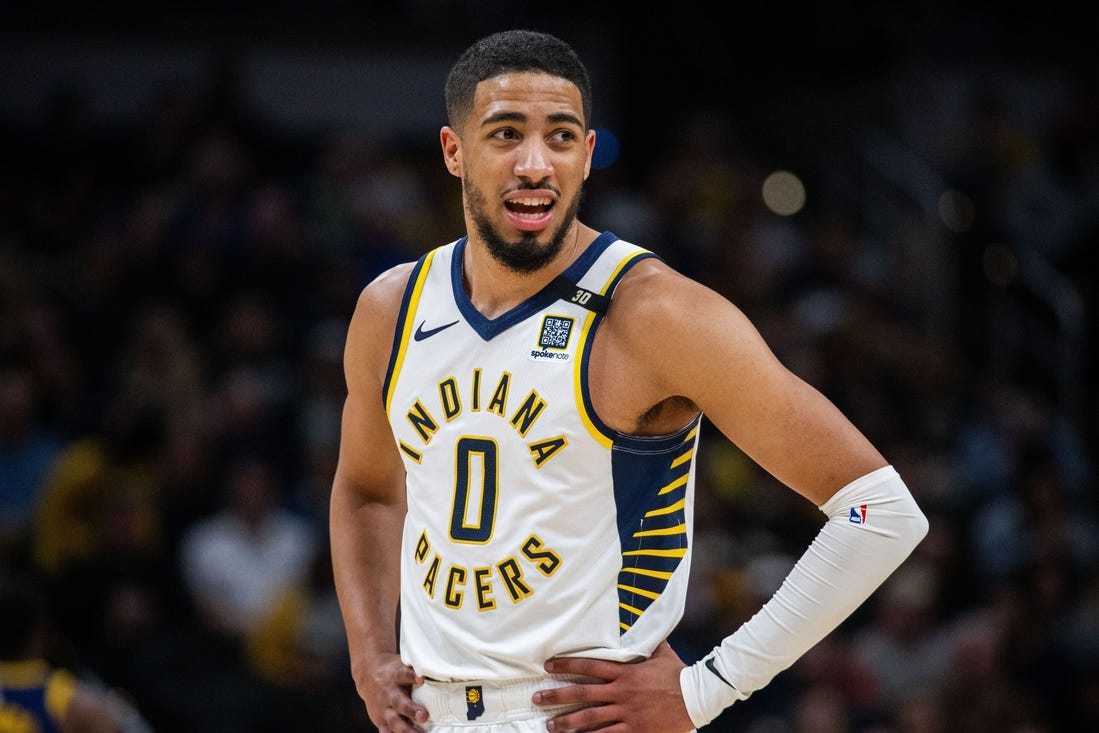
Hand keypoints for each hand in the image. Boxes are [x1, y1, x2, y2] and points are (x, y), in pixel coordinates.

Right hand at [353, 651, 428, 732]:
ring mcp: (384, 708)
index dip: (413, 676)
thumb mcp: (403, 666)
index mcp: (396, 677)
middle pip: (399, 702)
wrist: (368, 674)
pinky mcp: (380, 720)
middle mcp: (389, 693)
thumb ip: (417, 671)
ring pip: (394, 720)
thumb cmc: (393, 672)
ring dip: (406, 729)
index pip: (404, 674)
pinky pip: (386, 731)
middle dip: (411, 710)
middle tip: (424, 715)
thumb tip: (443, 671)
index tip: (422, 679)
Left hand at [533, 640, 694, 731]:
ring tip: (550, 726)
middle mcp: (621, 691)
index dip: (566, 665)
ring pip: (590, 718)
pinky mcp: (636, 729)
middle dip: (557, 696)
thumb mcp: (661, 653)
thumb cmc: (678, 674)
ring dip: (567, 722)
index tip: (548, 666)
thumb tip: (642, 623)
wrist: (697, 697)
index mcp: (625, 671)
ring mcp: (627, 712)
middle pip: (582, 693)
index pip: (589, 665)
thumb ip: (647, 642)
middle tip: (537, 699)